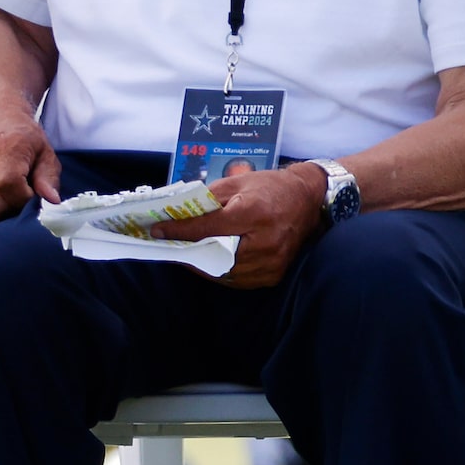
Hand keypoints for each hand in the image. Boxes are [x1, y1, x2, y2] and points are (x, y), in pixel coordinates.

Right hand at [0, 102, 60, 223]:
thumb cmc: (20, 137)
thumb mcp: (45, 152)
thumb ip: (49, 178)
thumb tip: (51, 200)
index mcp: (6, 145)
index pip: (8, 184)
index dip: (23, 198)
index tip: (30, 195)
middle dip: (12, 210)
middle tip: (20, 199)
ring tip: (6, 198)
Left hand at [161, 162, 324, 287]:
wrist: (307, 199)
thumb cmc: (269, 187)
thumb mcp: (235, 184)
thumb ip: (206, 201)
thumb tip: (176, 214)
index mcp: (254, 214)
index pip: (208, 227)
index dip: (179, 230)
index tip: (157, 231)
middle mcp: (265, 242)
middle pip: (213, 254)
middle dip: (186, 251)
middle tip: (166, 246)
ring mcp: (271, 263)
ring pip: (223, 272)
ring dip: (200, 265)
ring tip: (182, 254)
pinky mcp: (274, 275)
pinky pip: (237, 280)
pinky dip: (218, 272)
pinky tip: (205, 262)